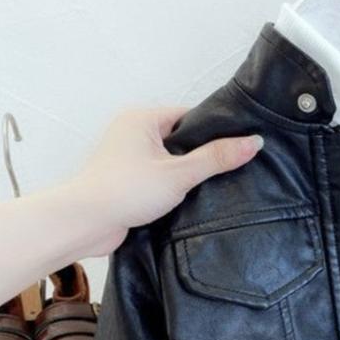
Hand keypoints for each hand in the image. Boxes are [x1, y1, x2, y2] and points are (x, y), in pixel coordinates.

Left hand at [0, 106, 263, 321]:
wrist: (84, 223)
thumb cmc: (127, 190)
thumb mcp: (179, 173)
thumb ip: (217, 158)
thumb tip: (255, 142)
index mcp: (142, 118)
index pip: (189, 116)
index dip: (214, 131)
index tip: (238, 147)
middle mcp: (132, 132)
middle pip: (181, 139)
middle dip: (202, 156)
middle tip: (231, 170)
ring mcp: (128, 158)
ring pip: (170, 161)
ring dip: (187, 175)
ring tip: (214, 187)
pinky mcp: (127, 182)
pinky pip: (159, 178)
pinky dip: (173, 188)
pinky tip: (192, 200)